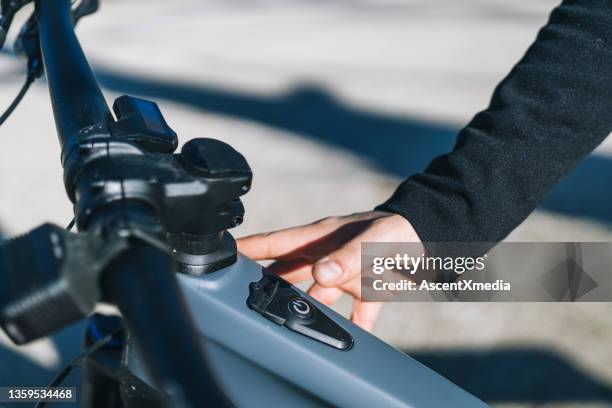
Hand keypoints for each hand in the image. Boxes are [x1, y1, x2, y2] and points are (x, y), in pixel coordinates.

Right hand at [237, 211, 420, 330]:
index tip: (220, 255)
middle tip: (240, 297)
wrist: (433, 235)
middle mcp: (327, 256)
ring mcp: (345, 274)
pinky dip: (350, 329)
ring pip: (313, 296)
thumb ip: (348, 257)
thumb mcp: (373, 240)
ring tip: (280, 324)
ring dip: (301, 309)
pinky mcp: (367, 291)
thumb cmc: (399, 229)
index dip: (247, 248)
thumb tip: (320, 275)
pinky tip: (346, 345)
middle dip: (264, 283)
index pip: (275, 243)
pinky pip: (354, 315)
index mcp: (321, 238)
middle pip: (286, 272)